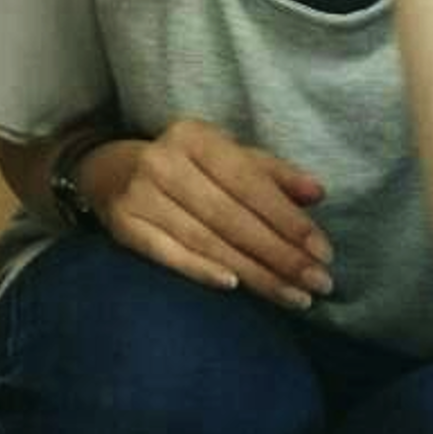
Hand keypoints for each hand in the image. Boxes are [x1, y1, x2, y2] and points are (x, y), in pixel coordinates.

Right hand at [90, 118, 332, 308]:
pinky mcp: (123, 225)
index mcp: (195, 137)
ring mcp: (139, 194)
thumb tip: (317, 193)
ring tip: (294, 297)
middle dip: (280, 254)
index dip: (288, 218)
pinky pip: (168, 254)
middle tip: (318, 283)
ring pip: (206, 240)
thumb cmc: (184, 167)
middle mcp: (164, 161)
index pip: (249, 182)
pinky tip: (235, 287)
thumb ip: (271, 174)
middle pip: (230, 216)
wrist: (109, 172)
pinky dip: (201, 270)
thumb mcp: (224, 157)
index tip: (323, 251)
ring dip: (255, 273)